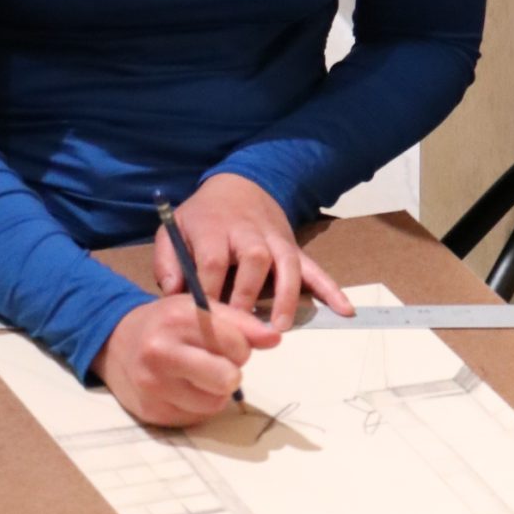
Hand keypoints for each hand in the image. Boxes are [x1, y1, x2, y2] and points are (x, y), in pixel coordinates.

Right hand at [94, 295, 279, 428]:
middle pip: (228, 379)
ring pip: (216, 403)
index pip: (238, 345)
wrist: (114, 343)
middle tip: (216, 363)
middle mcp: (161, 351)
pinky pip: (198, 418)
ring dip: (215, 392)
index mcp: (178, 318)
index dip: (240, 347)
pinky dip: (197, 405)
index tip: (226, 343)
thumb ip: (240, 322)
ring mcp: (154, 385)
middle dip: (231, 372)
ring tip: (197, 376)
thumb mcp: (199, 309)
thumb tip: (275, 339)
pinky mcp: (152, 412)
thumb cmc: (166, 324)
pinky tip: (181, 389)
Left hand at [154, 173, 352, 330]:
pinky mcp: (294, 248)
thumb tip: (173, 294)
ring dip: (286, 296)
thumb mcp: (174, 229)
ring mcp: (276, 240)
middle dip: (249, 292)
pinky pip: (314, 268)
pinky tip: (344, 310)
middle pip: (255, 258)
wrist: (239, 186)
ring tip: (280, 327)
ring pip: (287, 264)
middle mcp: (249, 232)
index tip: (207, 317)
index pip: (213, 259)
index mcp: (215, 227)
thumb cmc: (203, 217)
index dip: (211, 288)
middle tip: (243, 326)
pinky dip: (330, 288)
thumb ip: (169, 261)